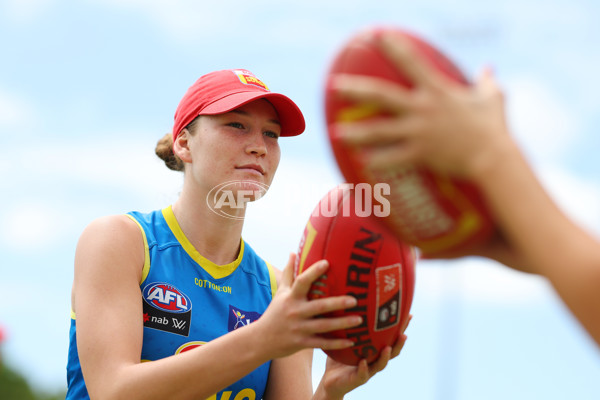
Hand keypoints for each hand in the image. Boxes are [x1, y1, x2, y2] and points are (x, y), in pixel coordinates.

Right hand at [255, 254, 362, 359]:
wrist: (261, 340)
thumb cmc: (275, 312)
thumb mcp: (280, 292)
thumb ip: (289, 273)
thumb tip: (293, 252)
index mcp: (291, 297)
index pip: (302, 282)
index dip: (313, 272)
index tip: (327, 263)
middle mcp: (295, 312)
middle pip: (319, 306)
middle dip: (337, 303)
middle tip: (355, 299)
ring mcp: (299, 328)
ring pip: (324, 326)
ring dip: (342, 323)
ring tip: (359, 319)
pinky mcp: (301, 343)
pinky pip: (322, 343)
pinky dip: (336, 344)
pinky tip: (352, 342)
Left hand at [314, 315, 411, 399]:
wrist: (331, 380)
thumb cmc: (339, 357)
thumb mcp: (343, 337)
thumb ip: (348, 323)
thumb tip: (346, 298)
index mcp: (374, 350)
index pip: (391, 337)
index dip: (401, 328)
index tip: (409, 315)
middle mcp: (374, 360)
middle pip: (392, 352)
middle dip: (399, 343)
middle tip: (404, 334)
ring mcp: (367, 371)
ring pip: (380, 365)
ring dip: (385, 357)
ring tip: (388, 348)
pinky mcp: (356, 379)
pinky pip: (362, 374)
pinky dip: (363, 368)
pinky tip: (363, 362)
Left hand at [331, 31, 510, 180]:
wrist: (493, 157)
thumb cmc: (493, 128)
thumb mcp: (493, 99)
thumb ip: (487, 82)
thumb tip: (489, 68)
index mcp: (437, 90)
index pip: (411, 61)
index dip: (392, 45)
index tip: (375, 34)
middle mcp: (423, 108)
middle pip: (381, 95)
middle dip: (355, 89)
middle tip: (333, 86)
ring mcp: (419, 132)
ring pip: (379, 130)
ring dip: (356, 132)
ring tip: (336, 132)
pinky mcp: (420, 154)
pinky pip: (392, 157)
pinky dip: (375, 160)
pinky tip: (359, 161)